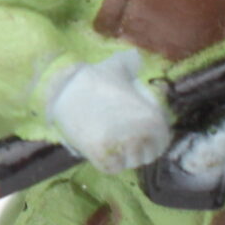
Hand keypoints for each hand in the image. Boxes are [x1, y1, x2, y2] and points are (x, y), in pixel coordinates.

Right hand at [46, 51, 172, 171]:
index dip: (150, 142)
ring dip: (122, 158)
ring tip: (111, 146)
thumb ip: (131, 64)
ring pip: (130, 163)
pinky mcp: (103, 155)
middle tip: (120, 142)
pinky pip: (113, 168)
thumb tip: (138, 57)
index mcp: (152, 117)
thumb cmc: (91, 79)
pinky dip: (108, 163)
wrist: (63, 89)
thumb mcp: (116, 68)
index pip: (161, 143)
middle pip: (146, 155)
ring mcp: (123, 146)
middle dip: (135, 151)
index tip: (138, 138)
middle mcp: (142, 134)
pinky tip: (101, 150)